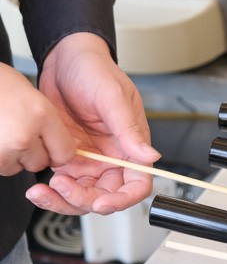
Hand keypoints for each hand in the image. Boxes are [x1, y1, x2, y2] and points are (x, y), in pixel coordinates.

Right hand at [0, 64, 75, 175]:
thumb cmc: (1, 85)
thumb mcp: (35, 98)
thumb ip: (52, 124)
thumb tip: (72, 145)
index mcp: (42, 115)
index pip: (65, 153)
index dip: (58, 154)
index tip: (52, 150)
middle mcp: (25, 134)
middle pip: (40, 164)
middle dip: (33, 155)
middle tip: (22, 137)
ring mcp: (5, 147)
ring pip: (18, 168)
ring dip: (13, 158)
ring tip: (5, 135)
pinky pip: (2, 167)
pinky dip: (0, 158)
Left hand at [24, 33, 159, 215]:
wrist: (64, 60)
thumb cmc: (95, 70)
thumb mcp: (112, 97)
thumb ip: (129, 129)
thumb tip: (150, 156)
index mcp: (131, 145)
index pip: (137, 183)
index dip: (123, 199)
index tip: (102, 203)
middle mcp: (112, 157)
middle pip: (107, 196)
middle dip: (85, 200)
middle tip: (63, 188)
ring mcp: (89, 159)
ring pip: (83, 195)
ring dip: (64, 200)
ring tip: (44, 190)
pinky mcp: (67, 157)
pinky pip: (63, 185)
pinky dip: (51, 193)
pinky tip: (38, 187)